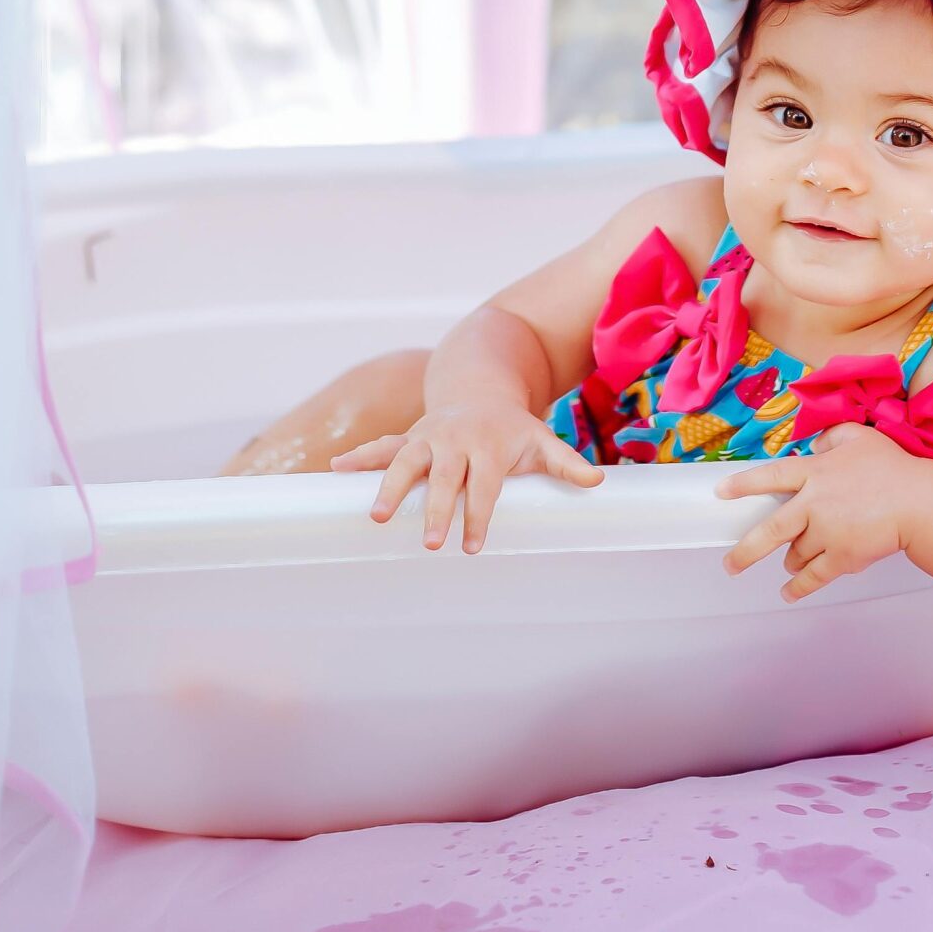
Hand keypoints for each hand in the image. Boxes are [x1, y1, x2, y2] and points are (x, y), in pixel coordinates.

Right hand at [332, 401, 602, 550]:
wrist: (482, 385)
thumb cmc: (514, 428)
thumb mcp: (540, 440)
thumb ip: (565, 463)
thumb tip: (598, 481)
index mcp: (488, 445)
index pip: (485, 485)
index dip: (480, 515)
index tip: (474, 546)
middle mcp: (455, 440)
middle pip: (444, 477)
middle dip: (436, 509)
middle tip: (431, 543)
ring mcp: (428, 437)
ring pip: (405, 461)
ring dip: (389, 487)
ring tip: (377, 516)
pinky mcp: (409, 437)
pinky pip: (381, 446)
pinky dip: (358, 457)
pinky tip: (334, 471)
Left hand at [717, 423, 922, 601]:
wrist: (918, 504)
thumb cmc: (892, 468)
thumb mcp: (859, 437)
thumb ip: (831, 438)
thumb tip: (814, 446)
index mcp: (815, 473)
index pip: (771, 476)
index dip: (743, 484)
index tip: (720, 492)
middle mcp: (814, 504)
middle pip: (771, 530)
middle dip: (746, 551)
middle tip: (730, 564)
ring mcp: (826, 534)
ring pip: (795, 554)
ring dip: (791, 559)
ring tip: (790, 561)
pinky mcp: (841, 558)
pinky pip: (813, 576)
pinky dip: (799, 587)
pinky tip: (789, 592)